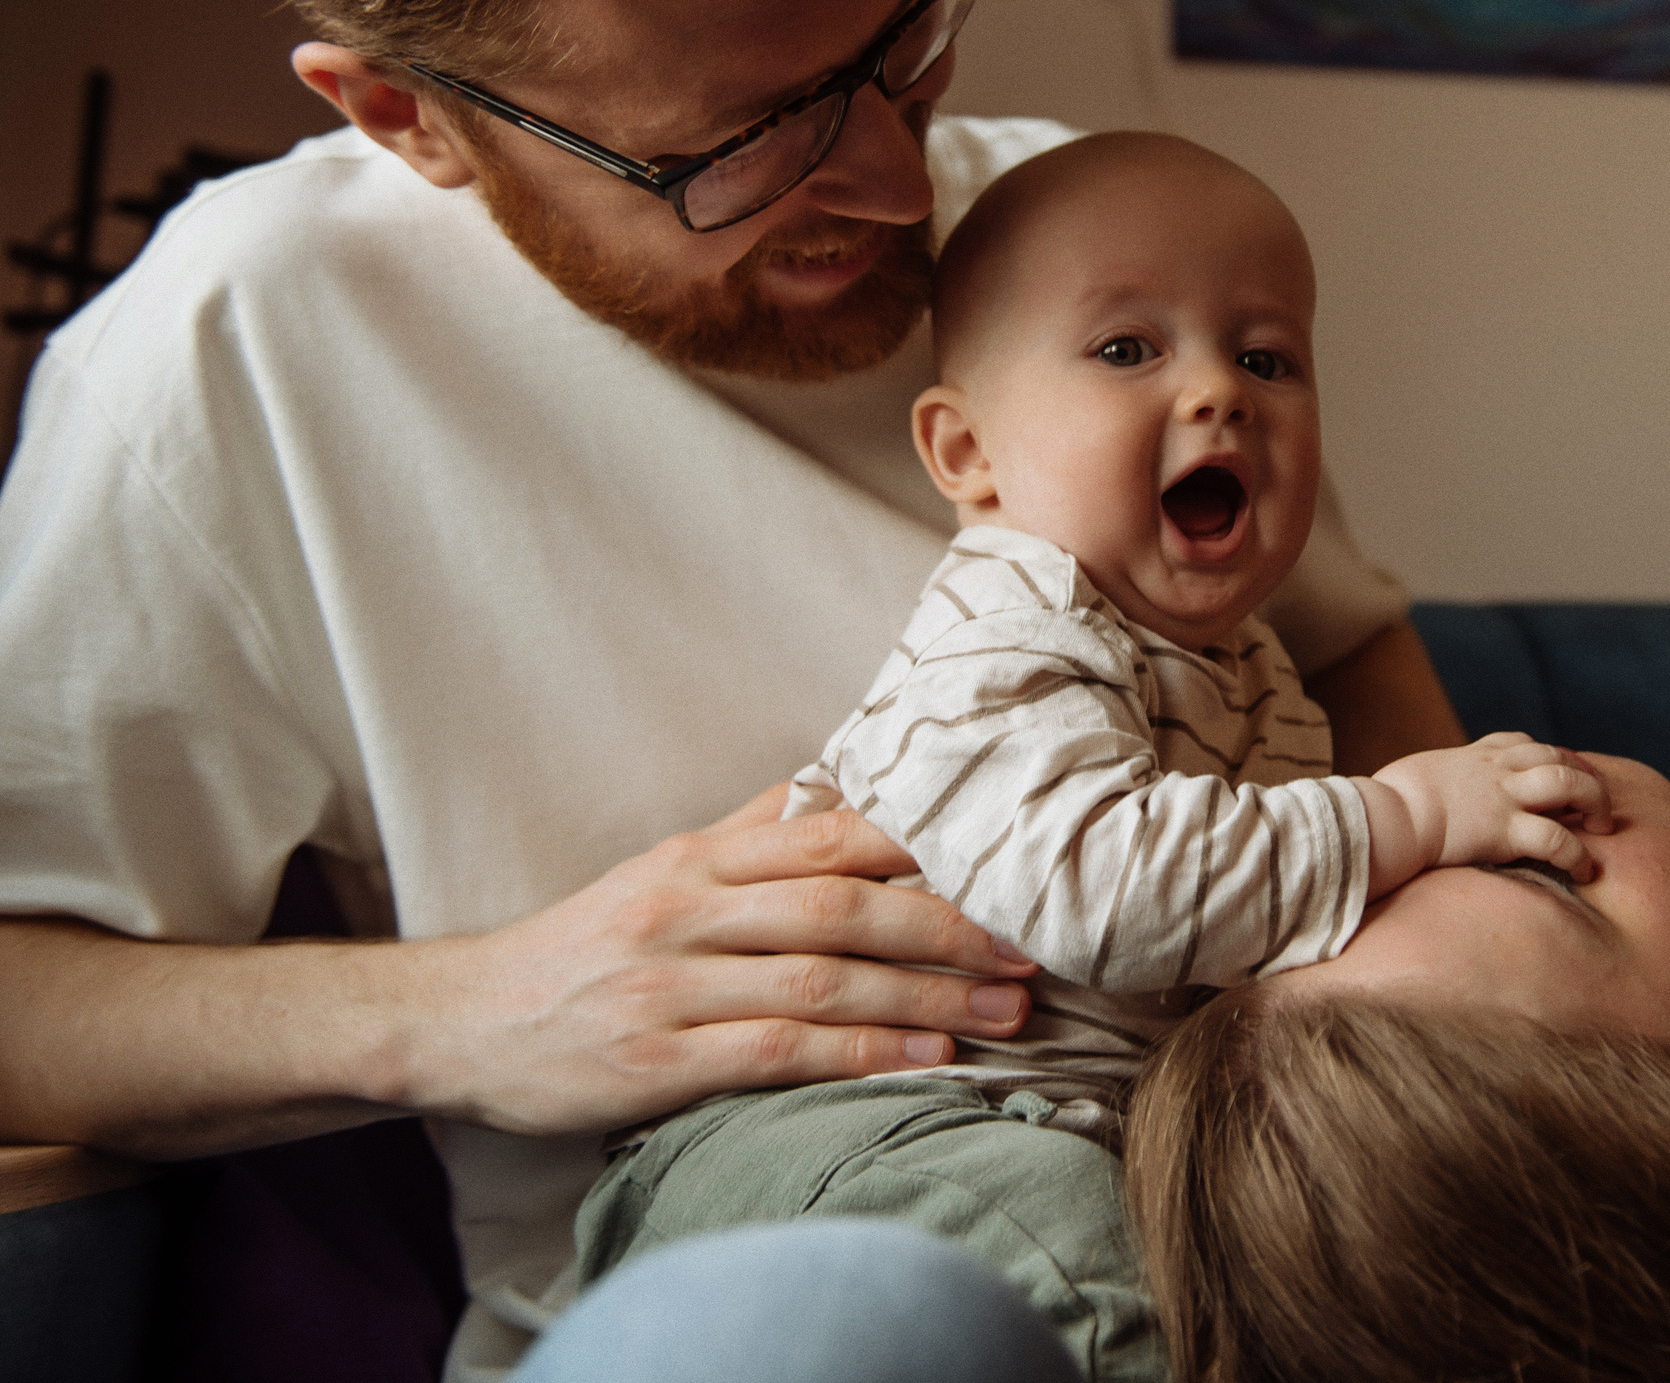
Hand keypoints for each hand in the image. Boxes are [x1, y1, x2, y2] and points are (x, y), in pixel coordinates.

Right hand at [392, 783, 1038, 1134]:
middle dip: (949, 929)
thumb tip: (835, 786)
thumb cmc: (580, 948)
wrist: (457, 1024)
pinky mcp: (652, 1063)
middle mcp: (686, 911)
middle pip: (842, 908)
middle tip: (1032, 950)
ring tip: (1005, 1014)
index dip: (928, 848)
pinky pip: (776, 1055)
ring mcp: (668, 987)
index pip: (831, 836)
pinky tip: (923, 1061)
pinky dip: (860, 1056)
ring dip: (925, 999)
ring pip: (820, 982)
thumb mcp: (658, 873)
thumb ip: (748, 836)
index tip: (1010, 865)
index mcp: (698, 858)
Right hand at [1358, 733, 1613, 897]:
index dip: (1546, 757)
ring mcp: (1505, 797)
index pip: (1521, 743)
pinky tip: (1587, 871)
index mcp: (1472, 756)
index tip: (1557, 773)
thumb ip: (1426, 783)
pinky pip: (1557, 840)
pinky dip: (1579, 855)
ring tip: (1602, 828)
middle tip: (1594, 804)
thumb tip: (1408, 796)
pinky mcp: (1505, 831)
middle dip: (1584, 776)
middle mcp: (1496, 770)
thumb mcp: (1409, 778)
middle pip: (1557, 756)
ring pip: (1569, 783)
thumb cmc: (1384, 803)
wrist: (1384, 818)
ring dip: (1594, 803)